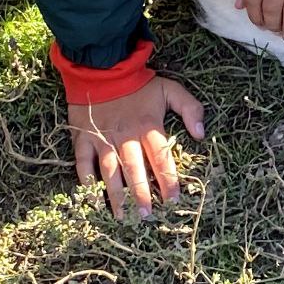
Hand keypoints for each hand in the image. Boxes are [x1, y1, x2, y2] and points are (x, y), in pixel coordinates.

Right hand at [69, 76, 203, 218]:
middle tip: (147, 215)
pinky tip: (93, 199)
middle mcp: (126, 136)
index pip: (161, 159)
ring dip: (116, 195)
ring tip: (123, 216)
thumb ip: (190, 108)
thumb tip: (201, 134)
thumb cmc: (139, 83)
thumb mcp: (170, 89)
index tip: (173, 199)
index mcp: (148, 126)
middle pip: (135, 170)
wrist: (101, 68)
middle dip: (142, 194)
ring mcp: (102, 138)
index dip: (168, 180)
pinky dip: (87, 182)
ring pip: (110, 172)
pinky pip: (83, 164)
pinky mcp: (83, 138)